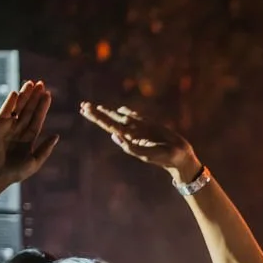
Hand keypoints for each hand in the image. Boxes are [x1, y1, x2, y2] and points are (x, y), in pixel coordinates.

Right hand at [0, 81, 58, 191]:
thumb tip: (57, 136)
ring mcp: (7, 126)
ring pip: (18, 107)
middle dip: (35, 97)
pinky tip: (16, 93)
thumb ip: (45, 149)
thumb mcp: (35, 161)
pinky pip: (5, 110)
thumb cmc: (15, 172)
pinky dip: (10, 101)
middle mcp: (18, 130)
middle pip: (29, 110)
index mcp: (28, 138)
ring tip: (31, 83)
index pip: (37, 119)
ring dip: (24, 95)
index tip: (48, 95)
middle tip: (42, 83)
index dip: (42, 107)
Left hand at [80, 103, 197, 179]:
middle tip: (83, 105)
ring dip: (107, 112)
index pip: (109, 126)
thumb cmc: (163, 157)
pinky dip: (126, 112)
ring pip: (120, 117)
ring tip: (94, 107)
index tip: (86, 110)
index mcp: (128, 139)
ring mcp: (139, 128)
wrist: (178, 156)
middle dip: (97, 113)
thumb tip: (114, 136)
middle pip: (110, 121)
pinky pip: (135, 117)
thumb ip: (131, 147)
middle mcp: (131, 133)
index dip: (97, 117)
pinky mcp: (149, 125)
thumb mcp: (146, 154)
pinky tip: (119, 111)